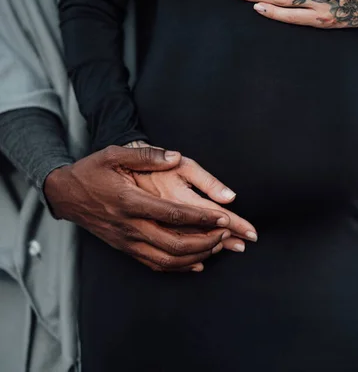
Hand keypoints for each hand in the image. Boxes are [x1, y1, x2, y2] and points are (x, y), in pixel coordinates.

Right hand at [44, 145, 232, 271]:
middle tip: (225, 234)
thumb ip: (146, 155)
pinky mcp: (126, 249)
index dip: (201, 218)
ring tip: (217, 246)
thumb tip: (175, 156)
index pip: (173, 215)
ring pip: (167, 260)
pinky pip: (156, 265)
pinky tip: (198, 263)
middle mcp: (130, 227)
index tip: (224, 218)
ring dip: (196, 256)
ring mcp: (128, 241)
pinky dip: (180, 267)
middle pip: (174, 244)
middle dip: (205, 242)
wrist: (65, 195)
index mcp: (130, 202)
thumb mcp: (113, 155)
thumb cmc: (92, 172)